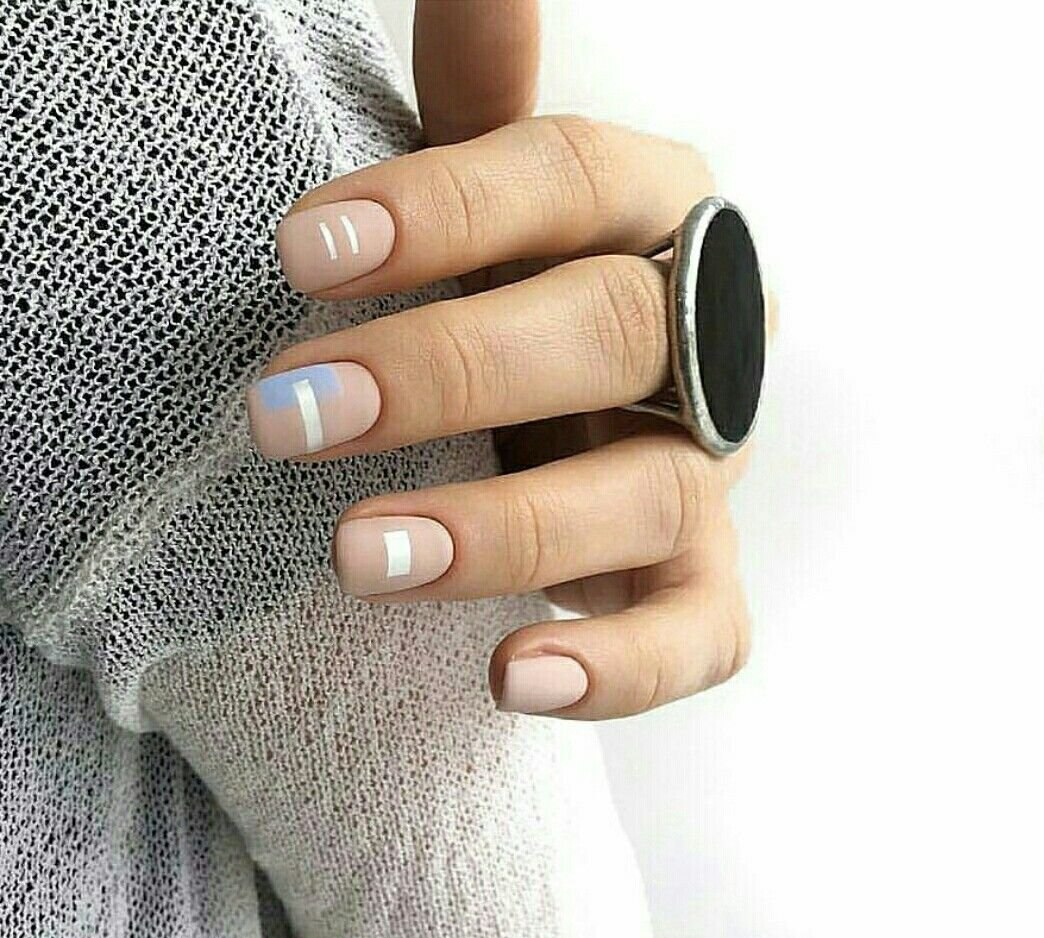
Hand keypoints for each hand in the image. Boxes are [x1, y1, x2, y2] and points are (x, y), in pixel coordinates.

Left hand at [246, 0, 755, 718]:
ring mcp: (709, 473)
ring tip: (358, 558)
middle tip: (286, 413)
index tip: (301, 252)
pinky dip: (619, 666)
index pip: (568, 179)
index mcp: (656, 219)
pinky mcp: (705, 583)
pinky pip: (697, 634)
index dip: (444, 208)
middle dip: (445, 371)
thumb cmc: (526, 296)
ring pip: (646, 496)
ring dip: (505, 527)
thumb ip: (483, 104)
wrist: (590, 426)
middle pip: (604, 332)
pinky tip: (512, 678)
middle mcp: (702, 342)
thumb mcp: (504, 198)